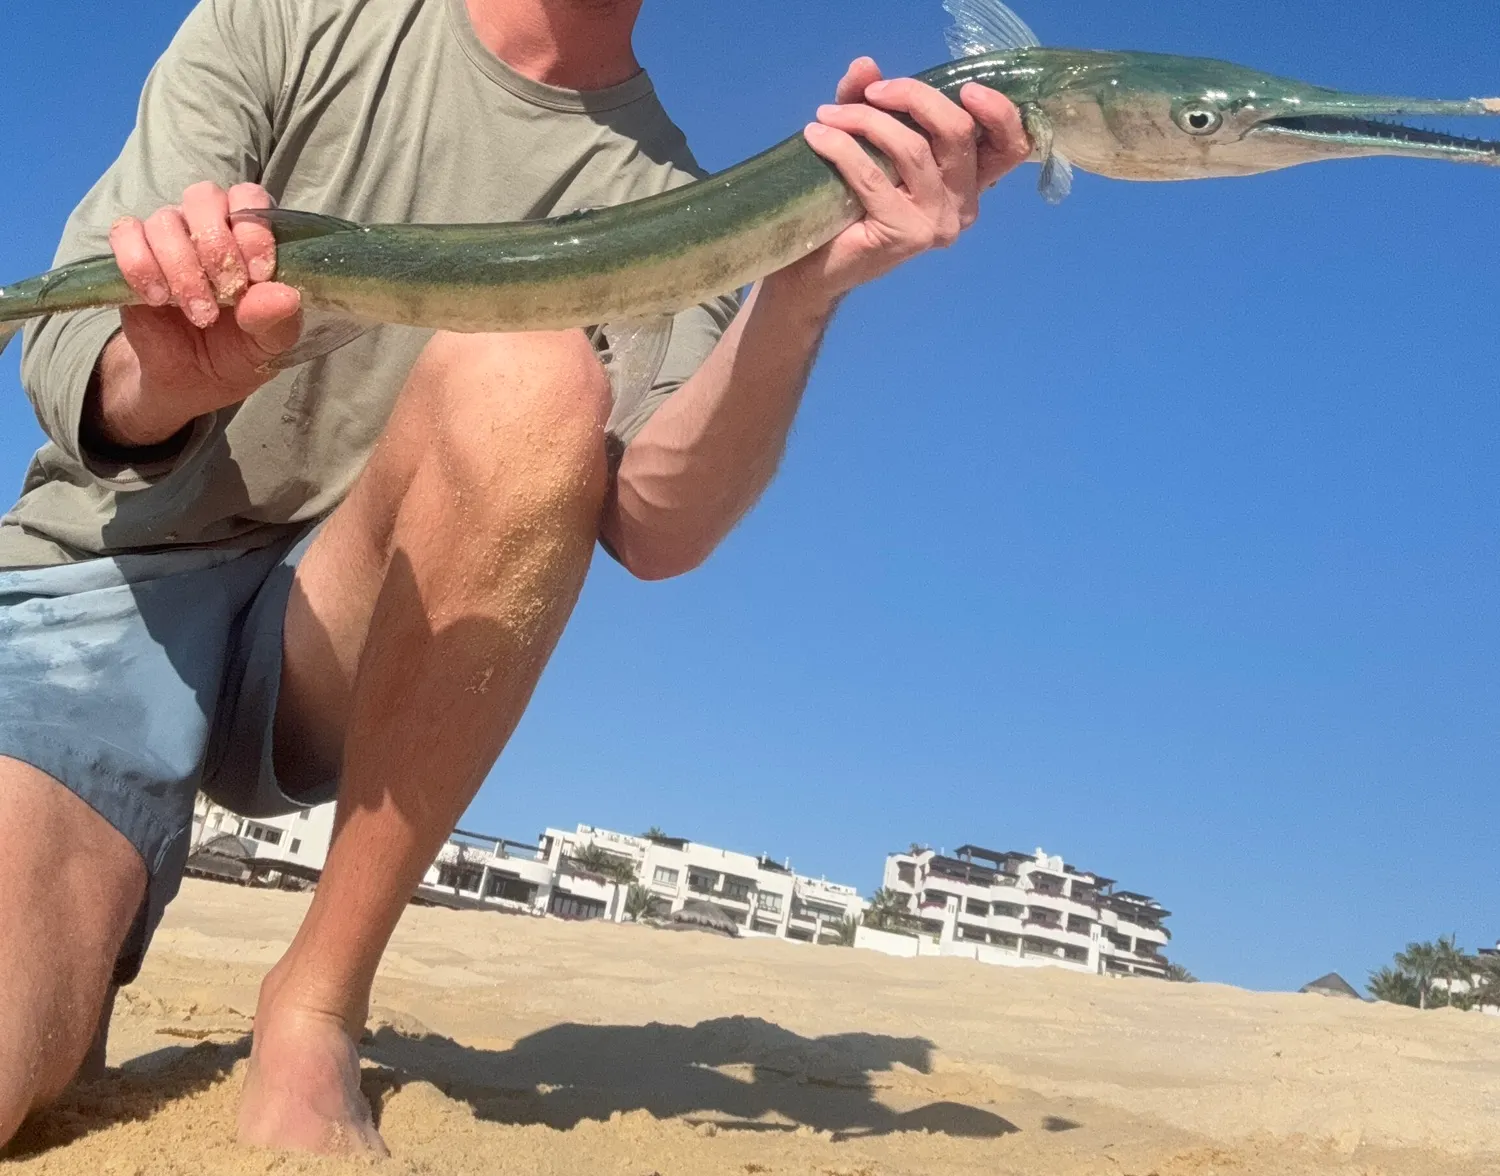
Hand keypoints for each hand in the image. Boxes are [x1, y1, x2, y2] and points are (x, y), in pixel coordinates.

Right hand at [94, 182, 301, 448]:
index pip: (249, 199)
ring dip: (183, 270)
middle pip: (203, 197)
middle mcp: (207, 224)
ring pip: (165, 221)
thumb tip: (284, 296)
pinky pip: (125, 234)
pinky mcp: (132, 254)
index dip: (254, 230)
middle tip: (228, 292)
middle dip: (217, 246)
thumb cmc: (238, 350)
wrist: (191, 379)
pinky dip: (140, 265)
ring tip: (200, 314)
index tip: (260, 274)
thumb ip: (277, 320)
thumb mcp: (269, 345)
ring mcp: (168, 237)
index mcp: (249, 234)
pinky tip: (157, 298)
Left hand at [773, 57, 1029, 306]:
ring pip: (914, 150)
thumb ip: (873, 103)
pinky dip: (842, 148)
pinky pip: (874, 177)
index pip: (1010, 147)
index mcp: (968, 182)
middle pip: (958, 132)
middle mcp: (963, 205)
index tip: (966, 88)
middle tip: (869, 93)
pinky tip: (817, 137)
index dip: (999, 112)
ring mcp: (937, 223)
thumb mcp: (866, 140)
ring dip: (866, 120)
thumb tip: (866, 66)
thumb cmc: (848, 202)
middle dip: (912, 97)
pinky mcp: (906, 235)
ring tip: (828, 115)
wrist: (816, 266)